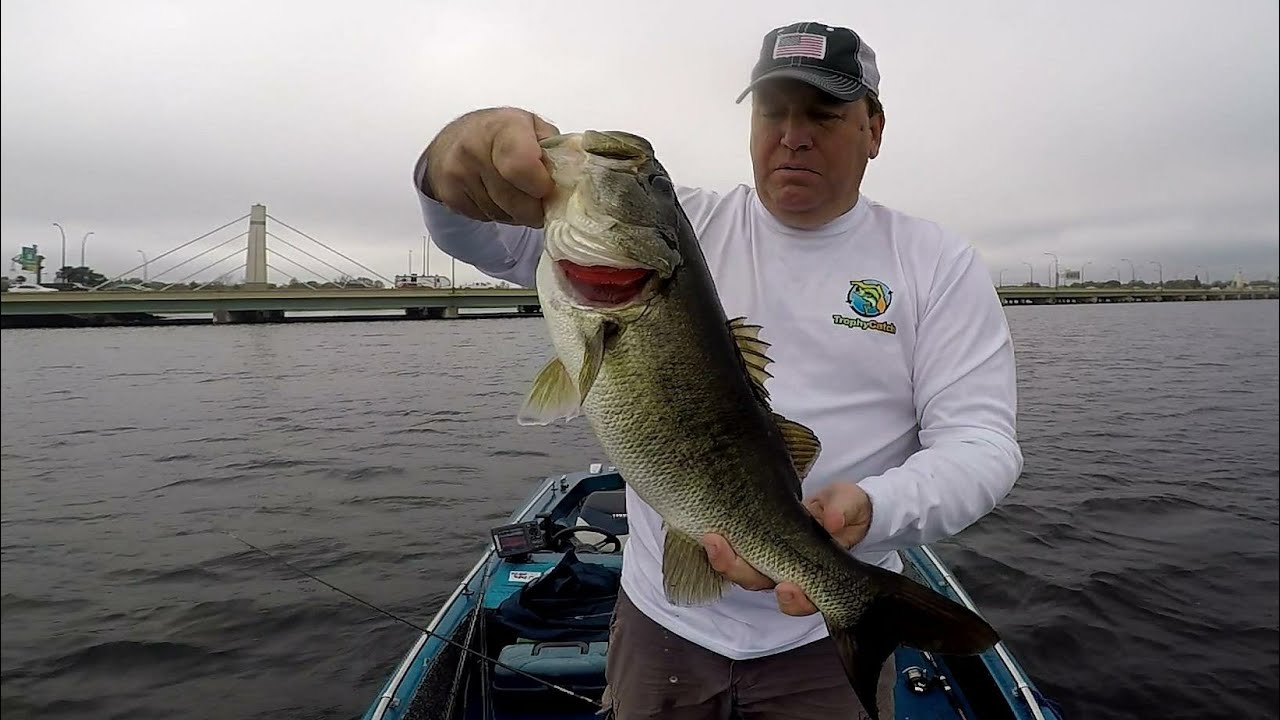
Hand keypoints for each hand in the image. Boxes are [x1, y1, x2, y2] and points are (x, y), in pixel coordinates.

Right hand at [420, 107, 560, 226]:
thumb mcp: (534, 128)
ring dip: (516, 213)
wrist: (455, 139)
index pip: (522, 167)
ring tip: (515, 192)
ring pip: (502, 215)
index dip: (541, 186)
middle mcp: (475, 147)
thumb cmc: (501, 132)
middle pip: (517, 203)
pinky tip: (496, 195)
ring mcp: (458, 172)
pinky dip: (497, 214)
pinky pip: (485, 219)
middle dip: (534, 208)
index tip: (547, 187)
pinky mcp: (448, 194)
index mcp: (504, 127)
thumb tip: (575, 178)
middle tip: (537, 196)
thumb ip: (555, 150)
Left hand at [702, 482, 872, 616]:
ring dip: (724, 560)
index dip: (794, 599)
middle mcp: (786, 571)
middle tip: (725, 550)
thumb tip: (832, 521)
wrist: (829, 500)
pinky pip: (731, 550)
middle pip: (761, 584)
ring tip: (712, 540)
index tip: (787, 587)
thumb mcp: (849, 506)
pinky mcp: (750, 538)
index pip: (803, 599)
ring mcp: (766, 557)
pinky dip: (719, 546)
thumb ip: (843, 511)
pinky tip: (707, 532)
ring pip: (742, 571)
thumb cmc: (842, 510)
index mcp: (815, 574)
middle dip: (742, 571)